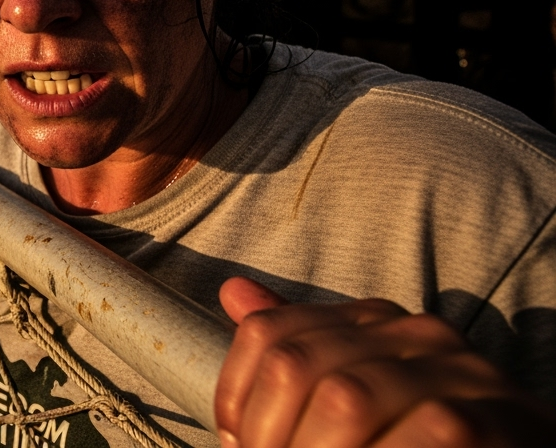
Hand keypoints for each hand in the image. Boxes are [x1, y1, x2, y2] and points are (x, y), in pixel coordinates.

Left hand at [215, 277, 552, 446]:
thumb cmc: (425, 435)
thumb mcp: (361, 387)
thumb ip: (300, 349)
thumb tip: (233, 292)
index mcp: (370, 321)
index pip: (270, 334)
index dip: (236, 396)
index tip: (239, 443)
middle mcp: (410, 332)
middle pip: (298, 367)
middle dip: (270, 435)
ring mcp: (455, 369)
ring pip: (346, 399)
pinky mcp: (491, 415)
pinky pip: (421, 432)